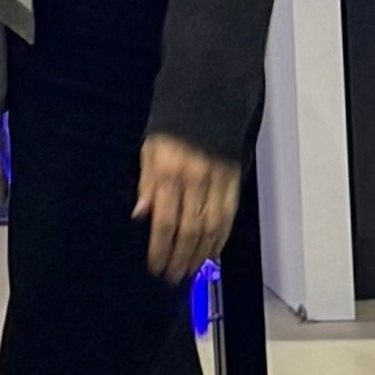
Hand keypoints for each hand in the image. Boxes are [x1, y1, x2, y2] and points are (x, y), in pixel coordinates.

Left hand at [134, 131, 240, 281]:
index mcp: (170, 170)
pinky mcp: (234, 181)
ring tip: (190, 271)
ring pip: (211, 228)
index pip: (164, 220)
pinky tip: (211, 252)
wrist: (208, 97)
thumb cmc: (172, 125)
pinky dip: (220, 239)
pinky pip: (228, 217)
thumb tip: (140, 214)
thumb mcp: (149, 149)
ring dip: (201, 254)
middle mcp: (195, 178)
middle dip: (180, 258)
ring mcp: (218, 181)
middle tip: (173, 277)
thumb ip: (146, 183)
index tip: (155, 266)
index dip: (160, 248)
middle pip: (189, 230)